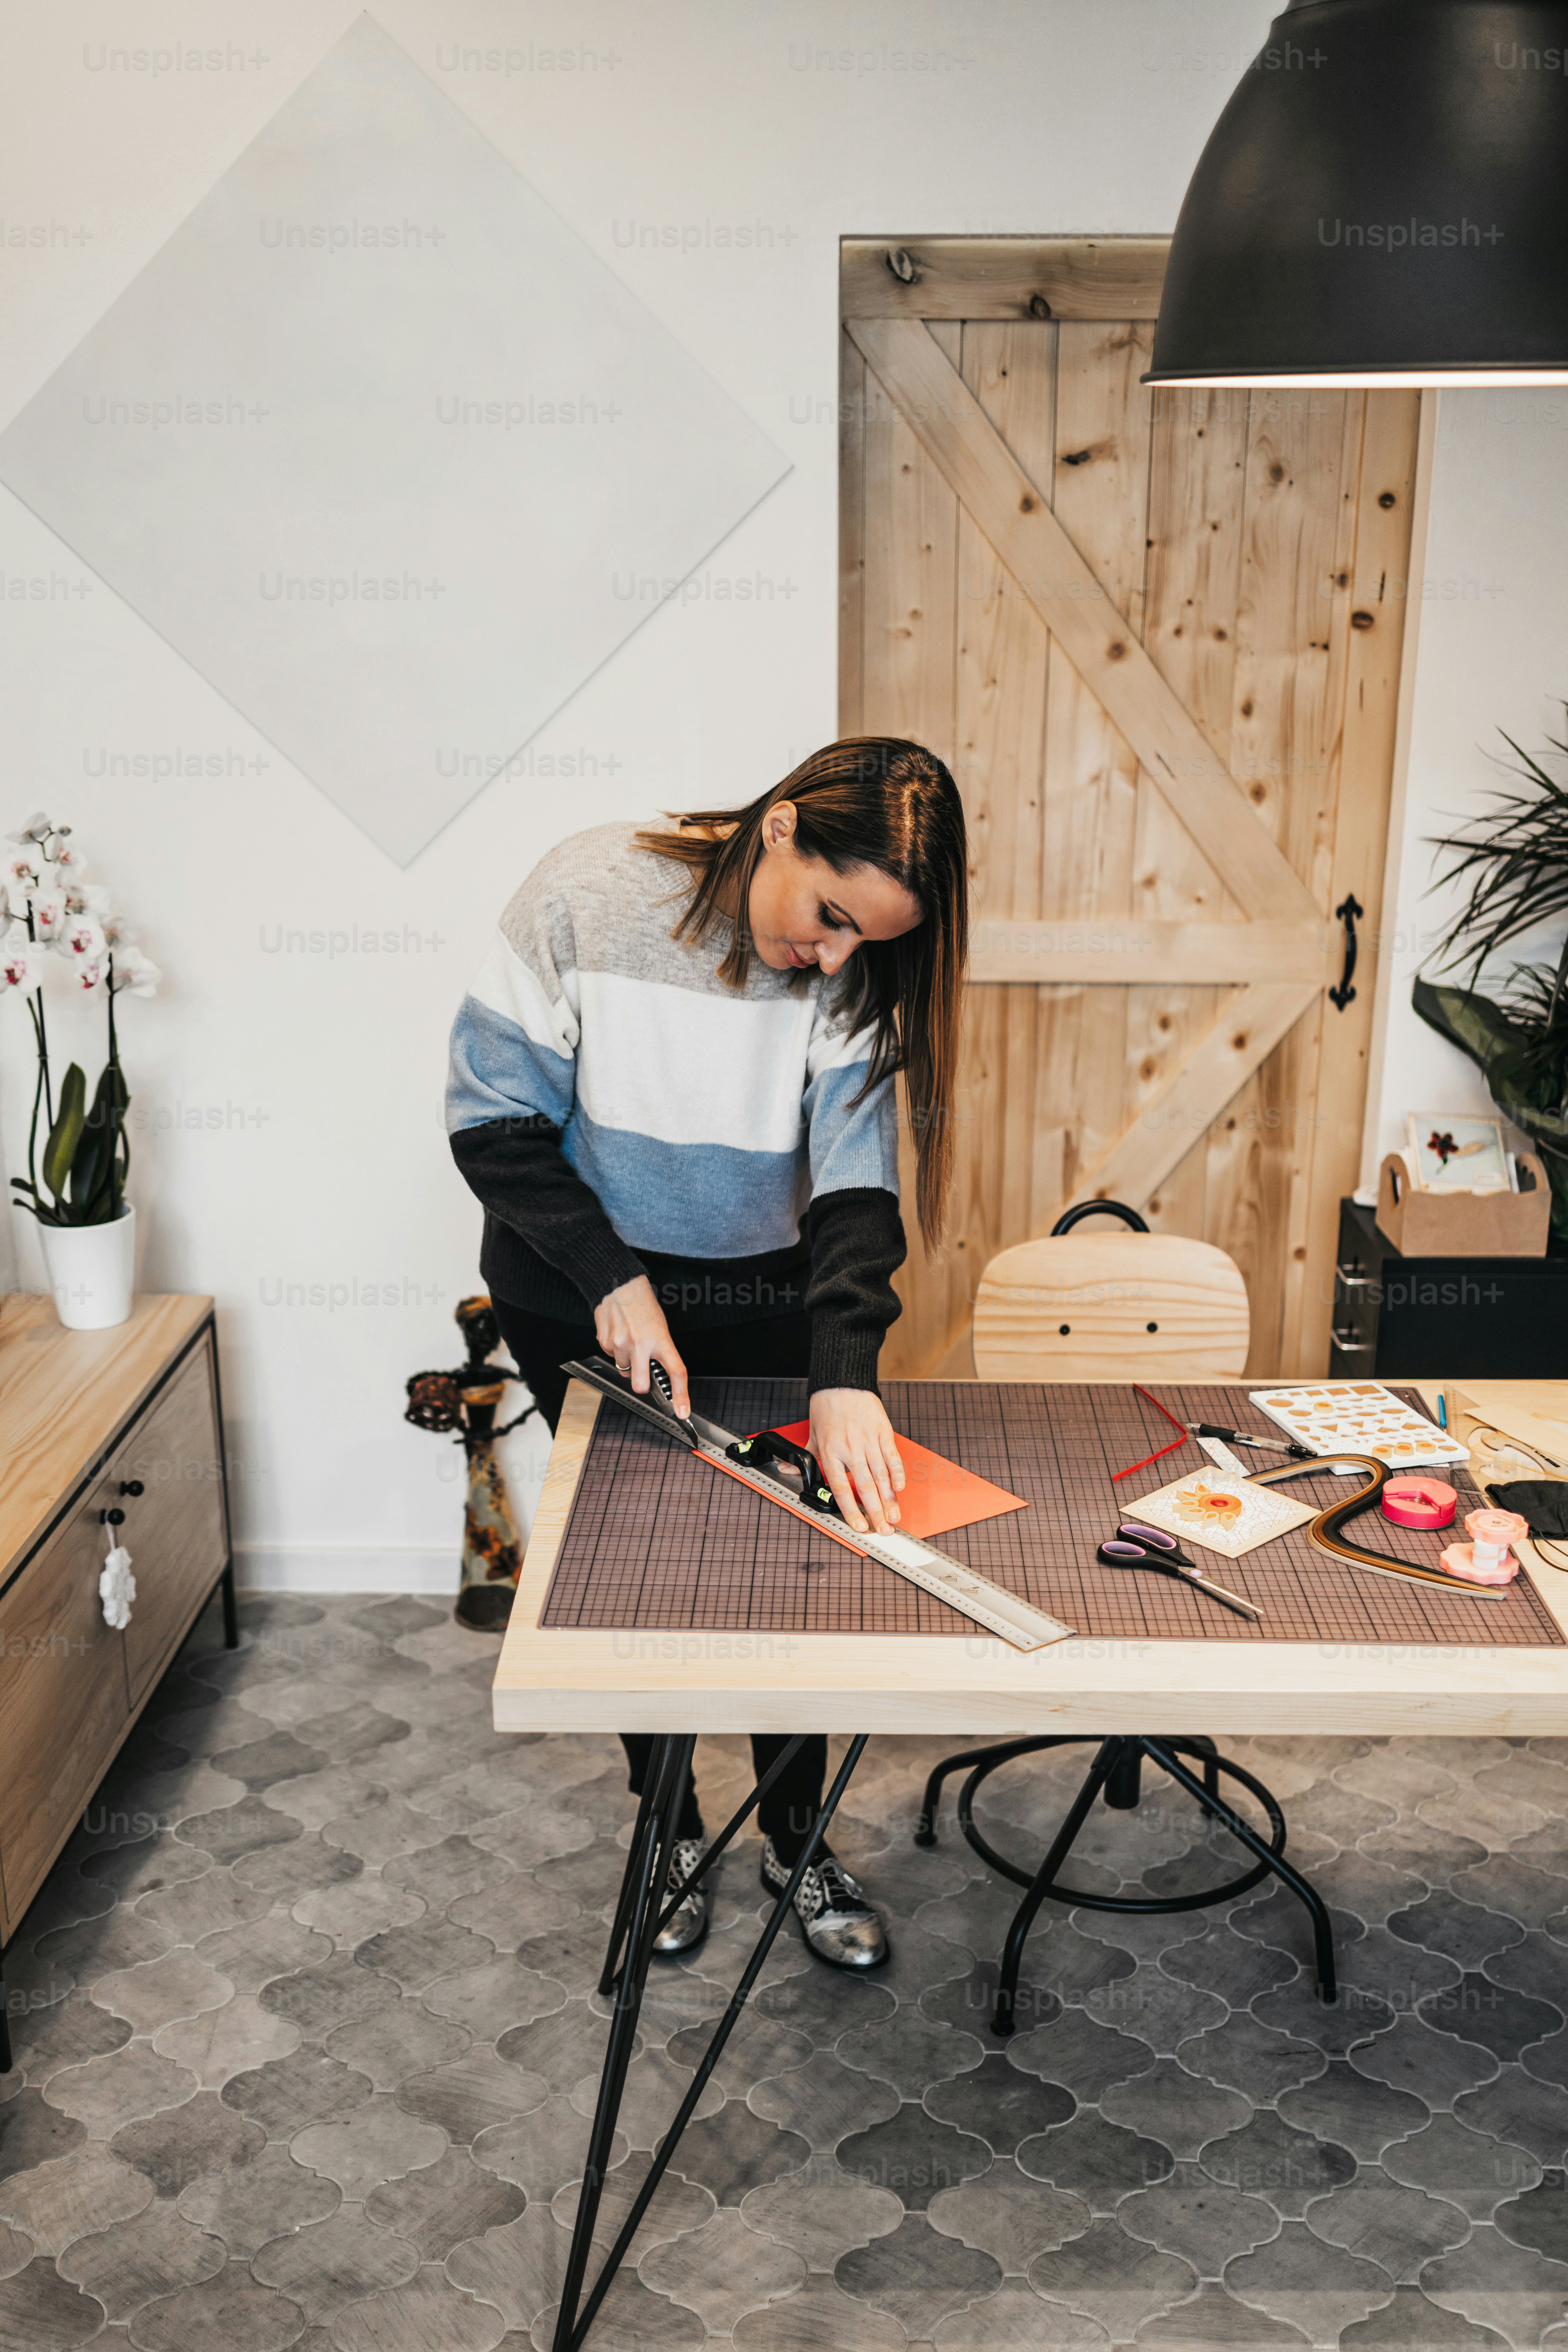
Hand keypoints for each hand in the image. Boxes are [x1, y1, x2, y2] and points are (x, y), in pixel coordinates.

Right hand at [594, 1276, 689, 1416]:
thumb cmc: (642, 1304)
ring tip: (630, 1339)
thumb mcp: (660, 1326)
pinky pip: (611, 1357)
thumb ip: (660, 1350)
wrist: (618, 1285)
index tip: (682, 1411)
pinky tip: (619, 1334)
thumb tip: (657, 1372)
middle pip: (640, 1385)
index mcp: (660, 1339)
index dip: (681, 1395)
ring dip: (628, 1361)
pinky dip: (615, 1350)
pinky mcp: (604, 1342)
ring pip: (624, 1370)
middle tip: (643, 1370)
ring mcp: (620, 1344)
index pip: (676, 1372)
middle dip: (641, 1384)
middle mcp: (640, 1344)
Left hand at [808, 1388, 904, 1534]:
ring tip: (894, 1516)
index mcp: (831, 1452)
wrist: (842, 1382)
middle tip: (884, 1530)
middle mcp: (850, 1449)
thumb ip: (805, 1457)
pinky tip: (900, 1488)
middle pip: (864, 1487)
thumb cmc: (827, 1407)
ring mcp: (868, 1441)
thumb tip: (786, 1469)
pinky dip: (897, 1473)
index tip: (860, 1526)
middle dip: (876, 1511)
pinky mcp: (883, 1432)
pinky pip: (892, 1456)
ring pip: (881, 1475)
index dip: (851, 1510)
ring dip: (889, 1499)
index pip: (841, 1488)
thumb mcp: (812, 1434)